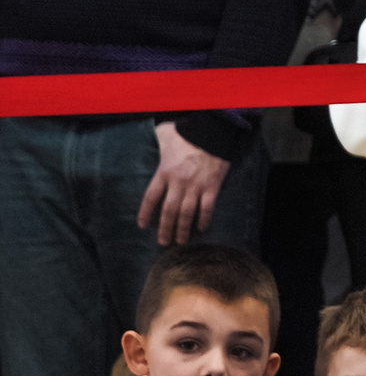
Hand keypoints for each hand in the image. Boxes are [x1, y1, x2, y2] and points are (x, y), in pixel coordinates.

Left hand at [137, 122, 230, 245]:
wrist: (212, 133)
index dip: (146, 213)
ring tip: (180, 241)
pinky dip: (204, 219)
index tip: (143, 225)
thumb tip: (154, 134)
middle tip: (163, 241)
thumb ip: (158, 138)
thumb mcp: (166, 134)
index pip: (151, 198)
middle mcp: (178, 183)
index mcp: (164, 173)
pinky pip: (207, 208)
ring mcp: (195, 187)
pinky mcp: (212, 188)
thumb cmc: (187, 133)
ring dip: (182, 229)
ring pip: (186, 213)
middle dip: (165, 228)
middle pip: (168, 211)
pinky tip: (201, 228)